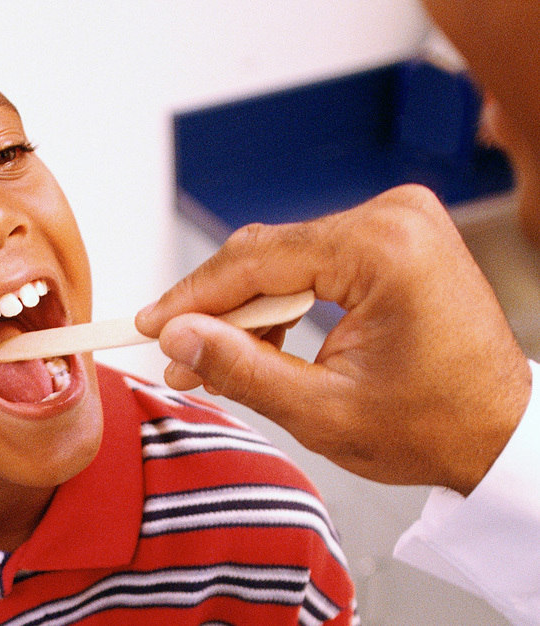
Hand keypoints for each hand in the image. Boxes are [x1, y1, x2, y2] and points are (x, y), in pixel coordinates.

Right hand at [136, 184, 531, 494]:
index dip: (193, 295)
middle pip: (268, 254)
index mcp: (384, 248)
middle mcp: (394, 217)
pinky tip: (257, 342)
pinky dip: (283, 301)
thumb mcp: (322, 411)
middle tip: (175, 351)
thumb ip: (239, 368)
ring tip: (211, 359)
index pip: (257, 259)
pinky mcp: (396, 237)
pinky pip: (315, 261)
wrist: (507, 435)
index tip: (149, 323)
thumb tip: (175, 336)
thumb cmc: (436, 428)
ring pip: (286, 258)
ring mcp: (399, 222)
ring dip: (247, 309)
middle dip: (217, 308)